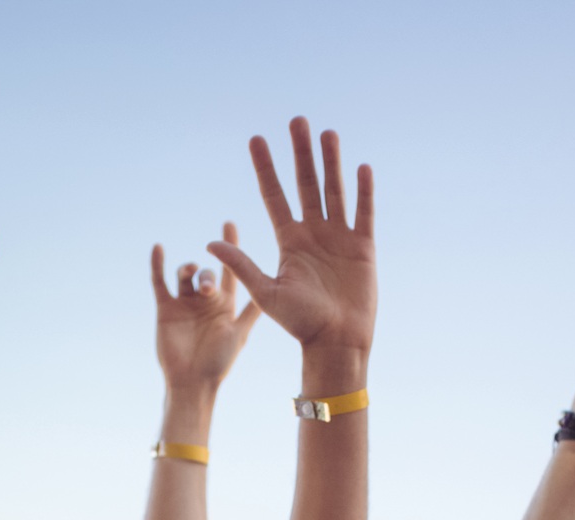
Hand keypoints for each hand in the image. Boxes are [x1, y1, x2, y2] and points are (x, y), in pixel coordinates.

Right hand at [151, 222, 260, 394]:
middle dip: (208, 274)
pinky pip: (159, 281)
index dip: (230, 249)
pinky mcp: (165, 308)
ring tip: (192, 276)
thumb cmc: (218, 363)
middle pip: (206, 272)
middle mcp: (204, 301)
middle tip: (209, 289)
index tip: (230, 225)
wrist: (193, 382)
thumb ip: (252, 312)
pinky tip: (159, 248)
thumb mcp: (239, 334)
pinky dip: (158, 264)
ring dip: (189, 270)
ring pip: (185, 274)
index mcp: (224, 305)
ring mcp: (184, 304)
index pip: (229, 271)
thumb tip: (276, 292)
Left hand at [208, 118, 374, 361]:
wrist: (337, 344)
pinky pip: (363, 212)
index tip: (256, 140)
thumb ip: (242, 266)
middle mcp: (312, 234)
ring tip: (327, 133)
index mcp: (288, 241)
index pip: (274, 196)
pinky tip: (361, 167)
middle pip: (305, 184)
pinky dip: (363, 191)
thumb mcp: (266, 294)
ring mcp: (338, 238)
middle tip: (296, 121)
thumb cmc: (300, 325)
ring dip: (331, 162)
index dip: (265, 168)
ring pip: (334, 191)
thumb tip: (210, 244)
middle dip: (300, 153)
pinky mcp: (363, 248)